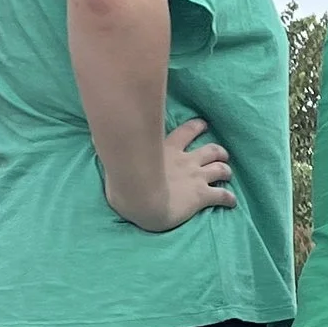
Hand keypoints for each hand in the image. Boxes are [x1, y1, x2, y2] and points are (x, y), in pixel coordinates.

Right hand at [106, 118, 235, 232]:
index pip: (187, 131)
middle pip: (210, 150)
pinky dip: (229, 198)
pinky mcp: (201, 196)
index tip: (203, 124)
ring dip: (226, 170)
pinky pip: (222, 195)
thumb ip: (113, 144)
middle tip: (221, 152)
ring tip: (228, 172)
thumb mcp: (120, 155)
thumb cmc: (127, 178)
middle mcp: (186, 161)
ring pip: (220, 169)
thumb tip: (95, 131)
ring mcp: (196, 178)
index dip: (197, 127)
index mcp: (168, 150)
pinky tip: (232, 202)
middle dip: (218, 150)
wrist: (142, 197)